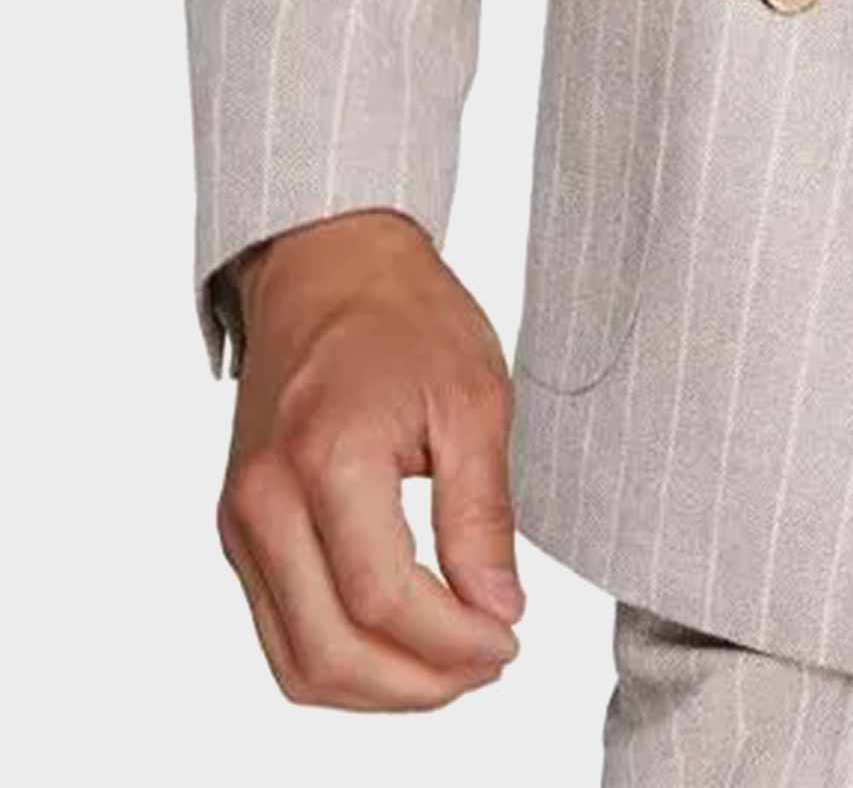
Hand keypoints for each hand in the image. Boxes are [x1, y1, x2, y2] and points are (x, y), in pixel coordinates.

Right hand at [215, 209, 524, 709]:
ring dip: (378, 689)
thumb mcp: (475, 398)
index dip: (455, 643)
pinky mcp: (239, 531)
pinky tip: (403, 647)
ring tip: (454, 668)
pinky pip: (281, 632)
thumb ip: (482, 514)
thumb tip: (497, 611)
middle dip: (420, 684)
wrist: (328, 265)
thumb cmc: (405, 316)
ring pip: (296, 663)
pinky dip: (340, 660)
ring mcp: (241, 522)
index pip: (384, 601)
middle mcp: (264, 501)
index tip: (510, 639)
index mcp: (326, 459)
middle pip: (331, 652)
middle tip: (491, 663)